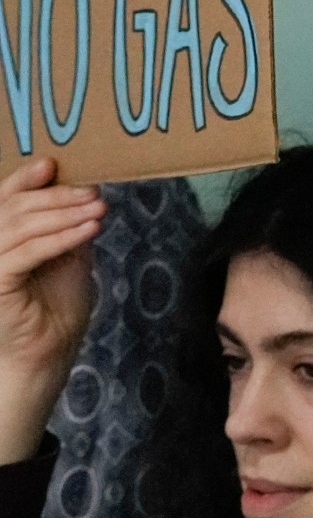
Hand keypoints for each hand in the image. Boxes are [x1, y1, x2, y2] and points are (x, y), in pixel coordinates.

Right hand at [0, 158, 101, 463]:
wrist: (46, 353)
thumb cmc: (55, 307)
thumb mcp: (66, 256)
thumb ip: (65, 227)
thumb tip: (85, 191)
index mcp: (1, 238)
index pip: (5, 201)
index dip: (24, 180)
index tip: (53, 164)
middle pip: (14, 209)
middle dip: (56, 196)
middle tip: (92, 190)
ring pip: (21, 227)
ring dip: (64, 213)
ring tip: (98, 207)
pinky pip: (28, 253)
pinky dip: (61, 237)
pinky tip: (90, 229)